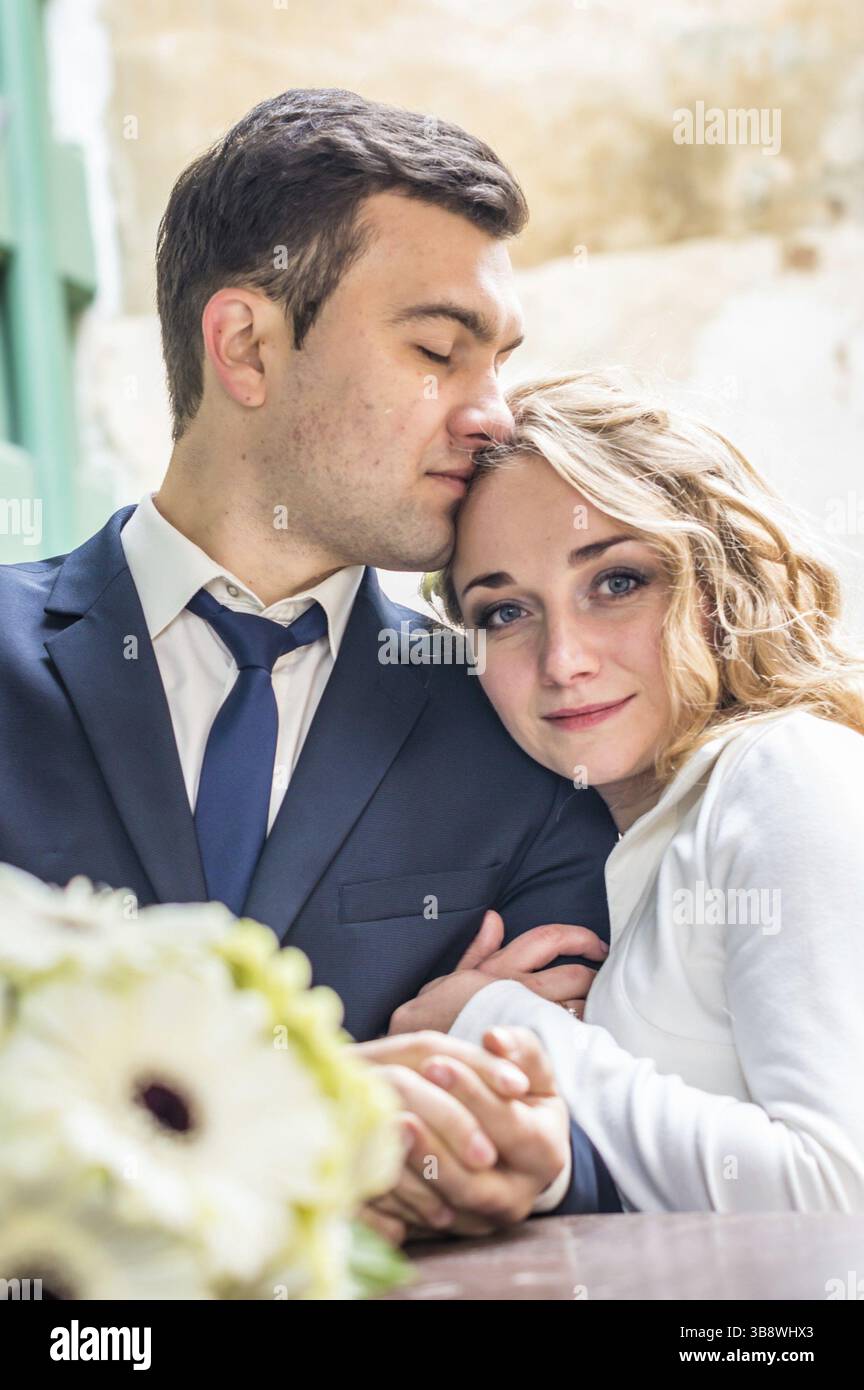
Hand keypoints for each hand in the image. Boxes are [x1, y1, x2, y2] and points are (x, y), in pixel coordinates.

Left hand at [355, 1027, 569, 1237]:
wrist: (515, 1152)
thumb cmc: (523, 1100)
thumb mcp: (533, 1071)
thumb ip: (519, 1048)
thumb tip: (494, 1039)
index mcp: (546, 1153)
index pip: (509, 1125)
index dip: (472, 1093)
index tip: (434, 1063)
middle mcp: (517, 1198)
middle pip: (475, 1180)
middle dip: (435, 1141)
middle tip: (396, 1096)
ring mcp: (481, 1222)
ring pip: (442, 1207)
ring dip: (409, 1168)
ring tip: (380, 1125)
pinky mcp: (449, 1233)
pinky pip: (416, 1222)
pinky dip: (392, 1193)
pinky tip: (369, 1156)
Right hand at [388, 910, 607, 1034]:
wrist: (422, 1054)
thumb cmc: (432, 1017)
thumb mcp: (449, 977)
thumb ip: (477, 950)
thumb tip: (495, 919)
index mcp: (502, 968)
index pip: (549, 939)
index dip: (579, 938)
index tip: (596, 946)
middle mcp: (519, 990)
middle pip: (574, 975)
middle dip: (595, 977)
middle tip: (602, 981)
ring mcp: (527, 1021)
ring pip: (576, 1009)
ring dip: (590, 1008)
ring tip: (595, 1010)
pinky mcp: (529, 1049)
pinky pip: (566, 1040)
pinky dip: (578, 1036)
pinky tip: (582, 1039)